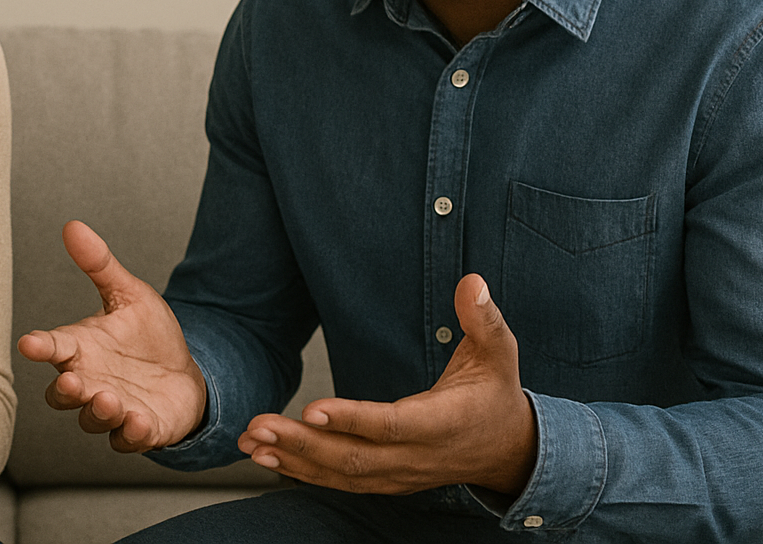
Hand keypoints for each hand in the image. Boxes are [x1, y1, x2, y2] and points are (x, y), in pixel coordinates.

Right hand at [17, 220, 207, 451]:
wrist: (185, 372)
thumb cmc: (147, 336)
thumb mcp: (129, 294)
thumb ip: (100, 265)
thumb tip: (73, 225)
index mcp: (81, 348)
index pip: (53, 346)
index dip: (39, 346)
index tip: (28, 342)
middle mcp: (90, 381)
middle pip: (62, 393)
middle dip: (65, 390)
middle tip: (72, 380)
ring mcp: (112, 409)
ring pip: (91, 419)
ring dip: (98, 412)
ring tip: (109, 399)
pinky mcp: (138, 430)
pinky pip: (127, 439)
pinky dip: (131, 434)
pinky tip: (139, 422)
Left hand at [237, 273, 537, 495]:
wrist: (510, 449)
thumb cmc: (496, 393)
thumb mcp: (499, 351)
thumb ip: (484, 318)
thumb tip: (472, 282)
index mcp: (441, 423)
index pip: (391, 425)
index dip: (351, 419)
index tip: (311, 408)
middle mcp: (417, 455)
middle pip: (354, 456)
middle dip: (302, 443)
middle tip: (259, 426)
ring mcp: (400, 473)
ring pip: (342, 472)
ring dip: (294, 459)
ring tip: (251, 441)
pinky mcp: (388, 479)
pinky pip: (342, 481)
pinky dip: (303, 472)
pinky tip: (269, 458)